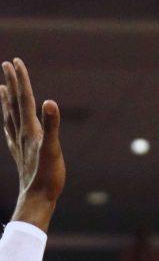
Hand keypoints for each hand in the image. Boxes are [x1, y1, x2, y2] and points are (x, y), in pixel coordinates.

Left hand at [2, 58, 64, 230]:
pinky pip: (11, 132)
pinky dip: (8, 121)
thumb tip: (49, 102)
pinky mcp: (20, 154)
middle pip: (15, 103)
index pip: (25, 99)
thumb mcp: (52, 149)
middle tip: (7, 65)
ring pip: (10, 116)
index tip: (16, 61)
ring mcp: (19, 144)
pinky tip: (7, 122)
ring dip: (6, 101)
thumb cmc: (47, 176)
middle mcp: (21, 133)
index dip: (21, 80)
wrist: (36, 199)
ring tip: (2, 88)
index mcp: (30, 129)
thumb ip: (51, 125)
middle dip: (13, 83)